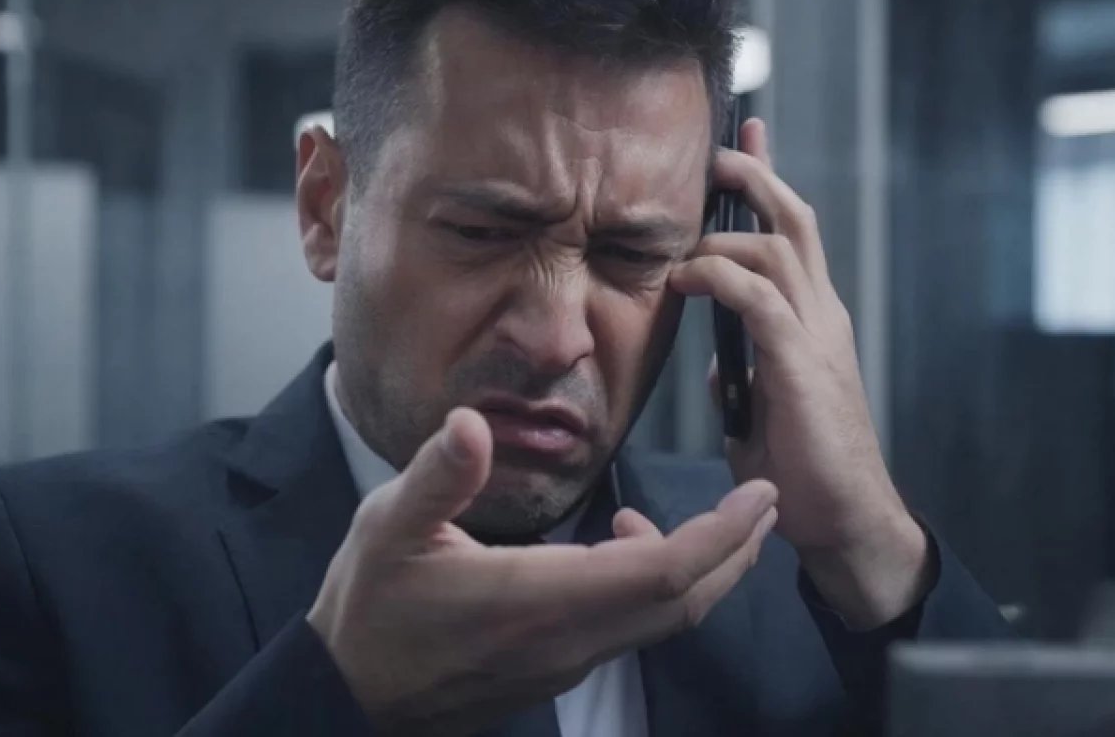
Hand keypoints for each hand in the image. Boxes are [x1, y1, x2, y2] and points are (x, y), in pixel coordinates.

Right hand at [307, 408, 777, 735]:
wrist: (351, 693)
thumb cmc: (370, 606)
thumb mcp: (388, 526)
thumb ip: (438, 474)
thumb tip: (472, 421)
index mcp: (538, 598)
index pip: (661, 571)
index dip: (719, 535)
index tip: (758, 495)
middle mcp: (568, 638)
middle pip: (682, 601)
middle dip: (734, 552)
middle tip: (763, 503)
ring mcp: (566, 661)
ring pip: (662, 620)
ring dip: (700, 570)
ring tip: (707, 519)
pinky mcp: (556, 669)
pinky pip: (631, 630)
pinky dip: (657, 587)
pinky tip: (624, 544)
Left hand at [669, 119, 928, 628]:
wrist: (845, 523)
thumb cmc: (805, 474)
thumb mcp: (764, 417)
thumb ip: (747, 382)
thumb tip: (722, 367)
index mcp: (814, 323)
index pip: (794, 236)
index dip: (769, 185)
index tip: (743, 145)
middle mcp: (822, 316)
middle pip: (794, 221)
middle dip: (755, 176)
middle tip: (716, 151)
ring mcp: (817, 336)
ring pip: (778, 246)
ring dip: (725, 229)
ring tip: (682, 235)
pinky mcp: (802, 363)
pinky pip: (758, 297)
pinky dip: (719, 277)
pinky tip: (687, 280)